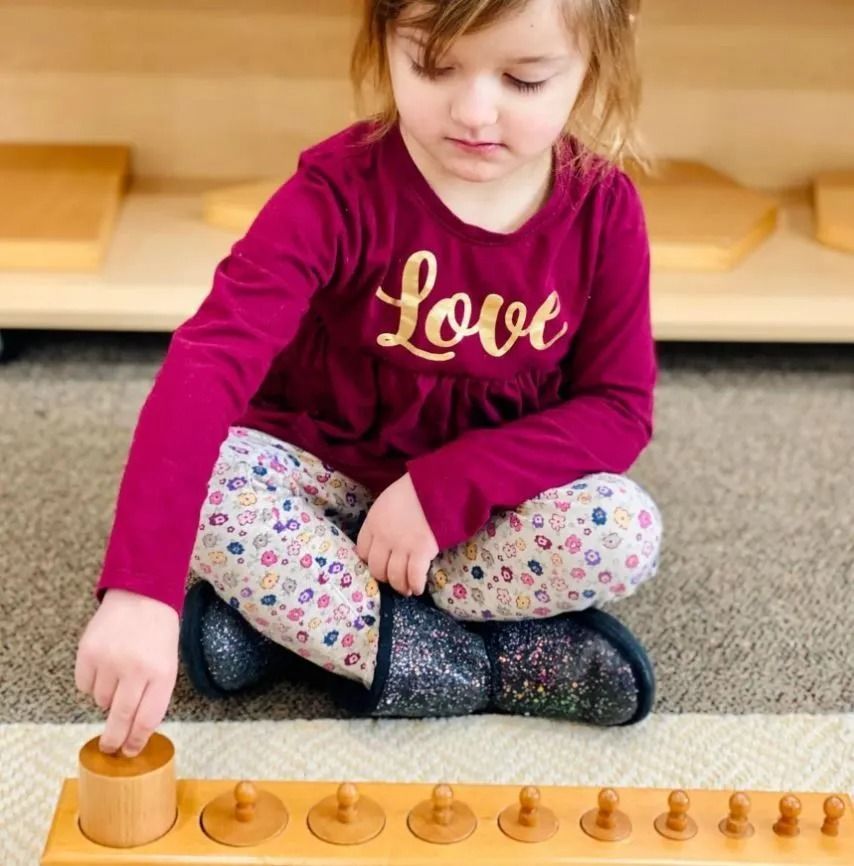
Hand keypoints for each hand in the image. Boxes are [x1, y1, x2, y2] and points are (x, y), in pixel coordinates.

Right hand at [75, 588, 178, 756]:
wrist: (141, 594)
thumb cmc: (158, 633)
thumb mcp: (168, 663)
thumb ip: (154, 695)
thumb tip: (136, 731)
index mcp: (162, 672)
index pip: (148, 719)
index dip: (137, 741)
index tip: (129, 752)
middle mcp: (136, 669)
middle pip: (120, 719)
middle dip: (114, 740)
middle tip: (110, 748)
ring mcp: (110, 661)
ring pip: (101, 702)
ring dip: (107, 699)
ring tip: (119, 676)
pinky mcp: (88, 653)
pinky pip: (84, 686)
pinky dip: (92, 684)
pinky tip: (104, 666)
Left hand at [356, 473, 437, 595]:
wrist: (437, 486)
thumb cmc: (414, 489)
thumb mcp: (388, 500)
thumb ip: (383, 519)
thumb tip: (387, 535)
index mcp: (373, 522)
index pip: (362, 551)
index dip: (371, 560)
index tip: (380, 562)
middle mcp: (384, 538)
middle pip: (376, 568)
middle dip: (384, 577)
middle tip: (394, 578)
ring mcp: (402, 546)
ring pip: (394, 577)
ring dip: (400, 586)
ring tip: (406, 588)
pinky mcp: (421, 551)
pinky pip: (414, 576)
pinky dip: (415, 585)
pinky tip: (418, 588)